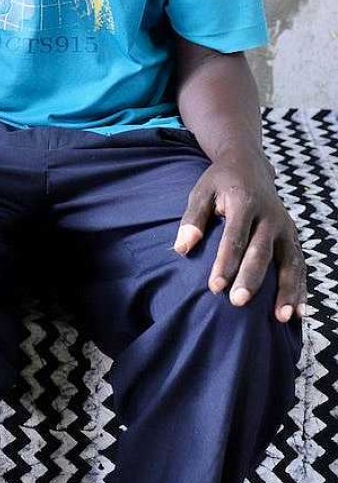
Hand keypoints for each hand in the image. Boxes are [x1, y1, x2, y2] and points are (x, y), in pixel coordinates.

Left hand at [172, 146, 307, 320]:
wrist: (250, 164)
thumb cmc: (220, 182)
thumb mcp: (202, 191)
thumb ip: (192, 219)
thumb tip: (181, 248)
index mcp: (244, 202)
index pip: (234, 236)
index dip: (225, 262)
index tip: (214, 287)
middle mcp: (269, 215)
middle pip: (261, 251)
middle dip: (251, 279)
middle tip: (238, 303)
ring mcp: (285, 227)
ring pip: (289, 261)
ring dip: (286, 290)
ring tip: (281, 318)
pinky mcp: (294, 236)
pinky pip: (300, 264)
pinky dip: (300, 288)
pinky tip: (299, 313)